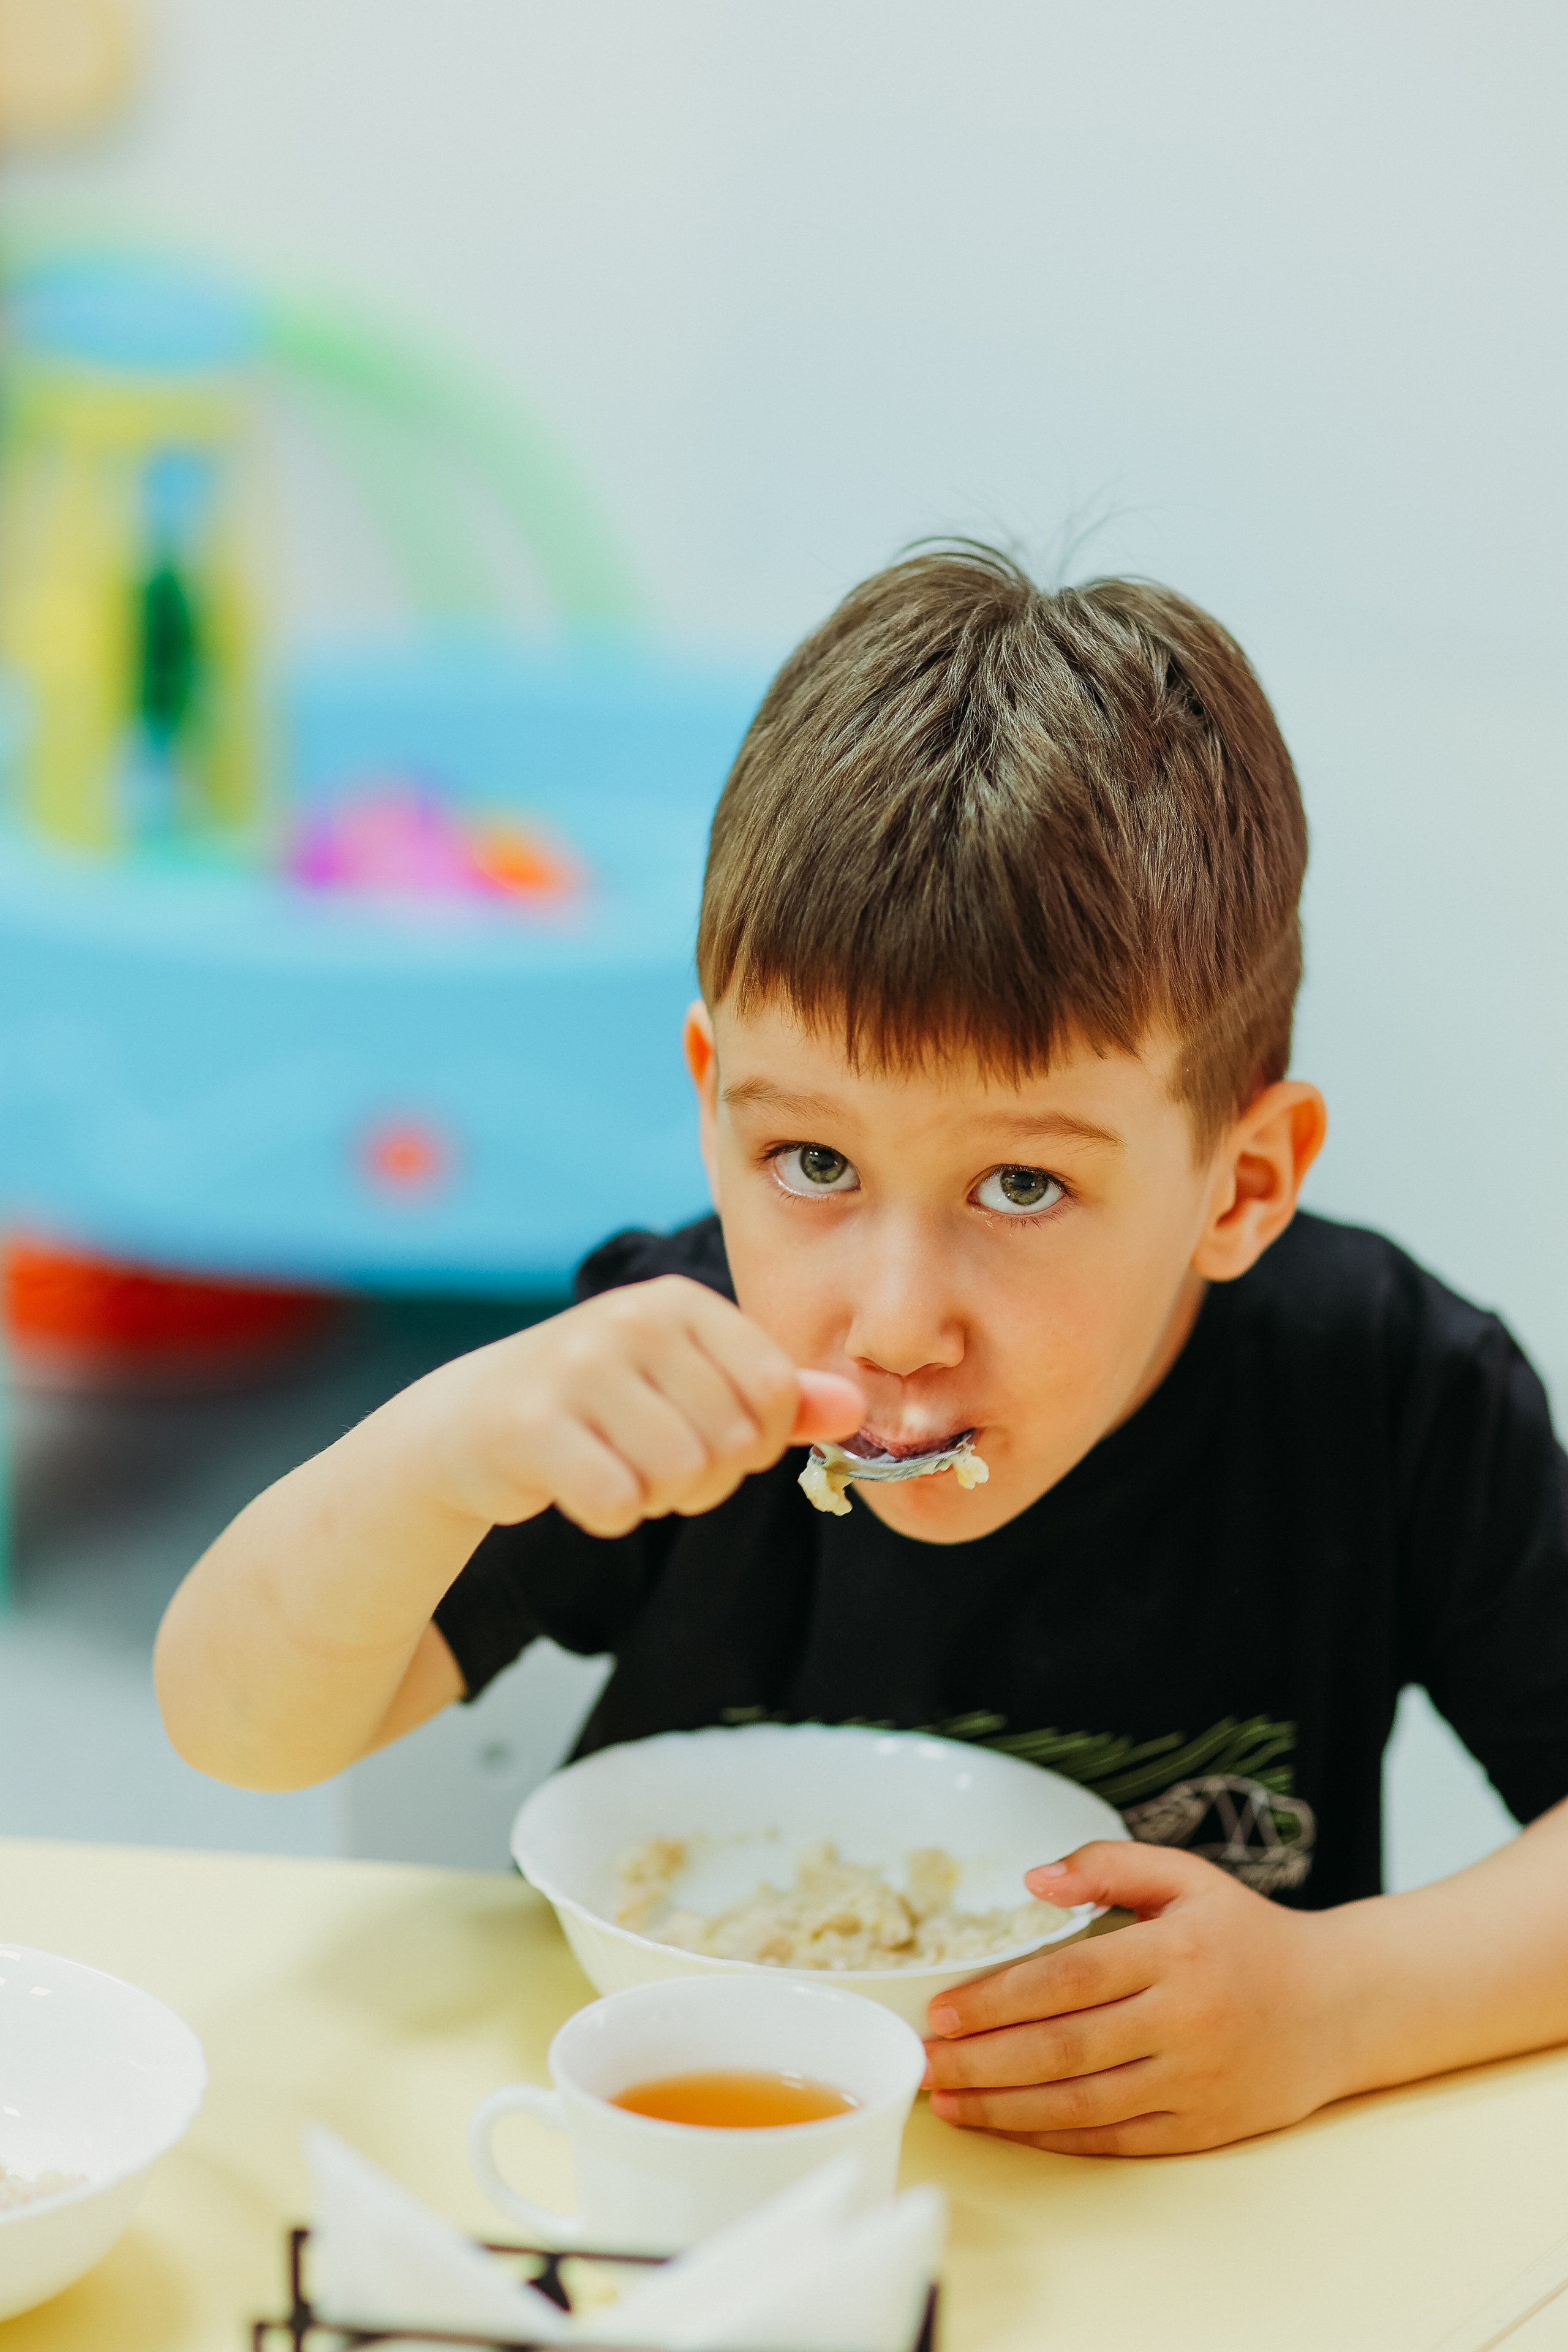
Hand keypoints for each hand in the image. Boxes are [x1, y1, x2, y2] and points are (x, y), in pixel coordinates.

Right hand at [415, 1274, 864, 1535]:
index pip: (776, 1390)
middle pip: (734, 1441)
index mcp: (680, 1302)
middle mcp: (631, 1319)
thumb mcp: (690, 1385)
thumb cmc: (600, 1405)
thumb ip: (778, 1398)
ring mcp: (577, 1368)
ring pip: (681, 1475)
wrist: (469, 1423)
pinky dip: (609, 1515)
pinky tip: (581, 1486)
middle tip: (651, 1458)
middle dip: (705, 1476)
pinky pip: (619, 1503)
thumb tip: (857, 1407)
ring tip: (618, 1467)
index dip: (759, 1438)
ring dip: (657, 1497)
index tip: (712, 1434)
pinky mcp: (531, 1425)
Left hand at [922, 1839, 1349, 2154]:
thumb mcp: (1186, 1877)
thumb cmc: (1247, 1936)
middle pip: (1063, 2047)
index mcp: (1173, 1952)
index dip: (997, 1998)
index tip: (943, 2010)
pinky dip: (1055, 2135)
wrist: (1339, 2007)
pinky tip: (1009, 2125)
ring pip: (1082, 2102)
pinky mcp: (1202, 2127)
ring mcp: (1194, 2080)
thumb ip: (1107, 1864)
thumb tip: (1033, 1879)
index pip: (1066, 1980)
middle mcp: (1184, 2020)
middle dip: (983, 2059)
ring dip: (1005, 2106)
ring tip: (949, 2100)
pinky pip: (1115, 2138)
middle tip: (927, 2060)